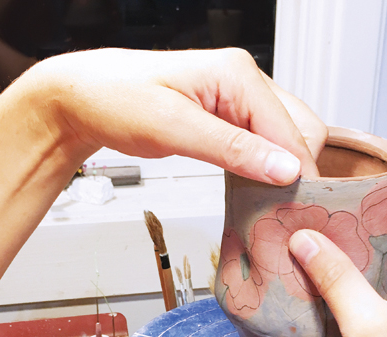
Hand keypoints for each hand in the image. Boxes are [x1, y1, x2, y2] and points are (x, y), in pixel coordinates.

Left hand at [31, 48, 327, 182]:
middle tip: (281, 210)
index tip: (297, 212)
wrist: (86, 98)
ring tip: (268, 203)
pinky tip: (254, 186)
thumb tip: (285, 169)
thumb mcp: (174, 128)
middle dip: (297, 171)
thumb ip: (233, 149)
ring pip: (285, 138)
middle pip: (300, 131)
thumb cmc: (118, 101)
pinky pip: (263, 142)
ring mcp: (238, 98)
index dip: (299, 174)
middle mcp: (245, 81)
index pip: (293, 131)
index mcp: (238, 74)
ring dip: (281, 171)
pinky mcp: (229, 116)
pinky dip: (264, 166)